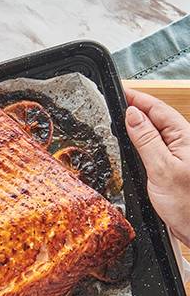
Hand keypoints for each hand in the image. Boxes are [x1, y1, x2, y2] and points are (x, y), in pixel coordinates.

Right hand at [124, 88, 189, 246]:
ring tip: (118, 121)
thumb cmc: (188, 204)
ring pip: (154, 134)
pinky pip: (153, 150)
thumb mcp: (162, 168)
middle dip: (136, 109)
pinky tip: (130, 148)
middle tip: (114, 104)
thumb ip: (146, 140)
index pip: (157, 109)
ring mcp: (177, 157)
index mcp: (184, 137)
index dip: (138, 98)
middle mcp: (182, 144)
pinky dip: (139, 145)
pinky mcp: (170, 170)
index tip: (120, 92)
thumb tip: (132, 115)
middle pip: (156, 119)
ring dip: (137, 127)